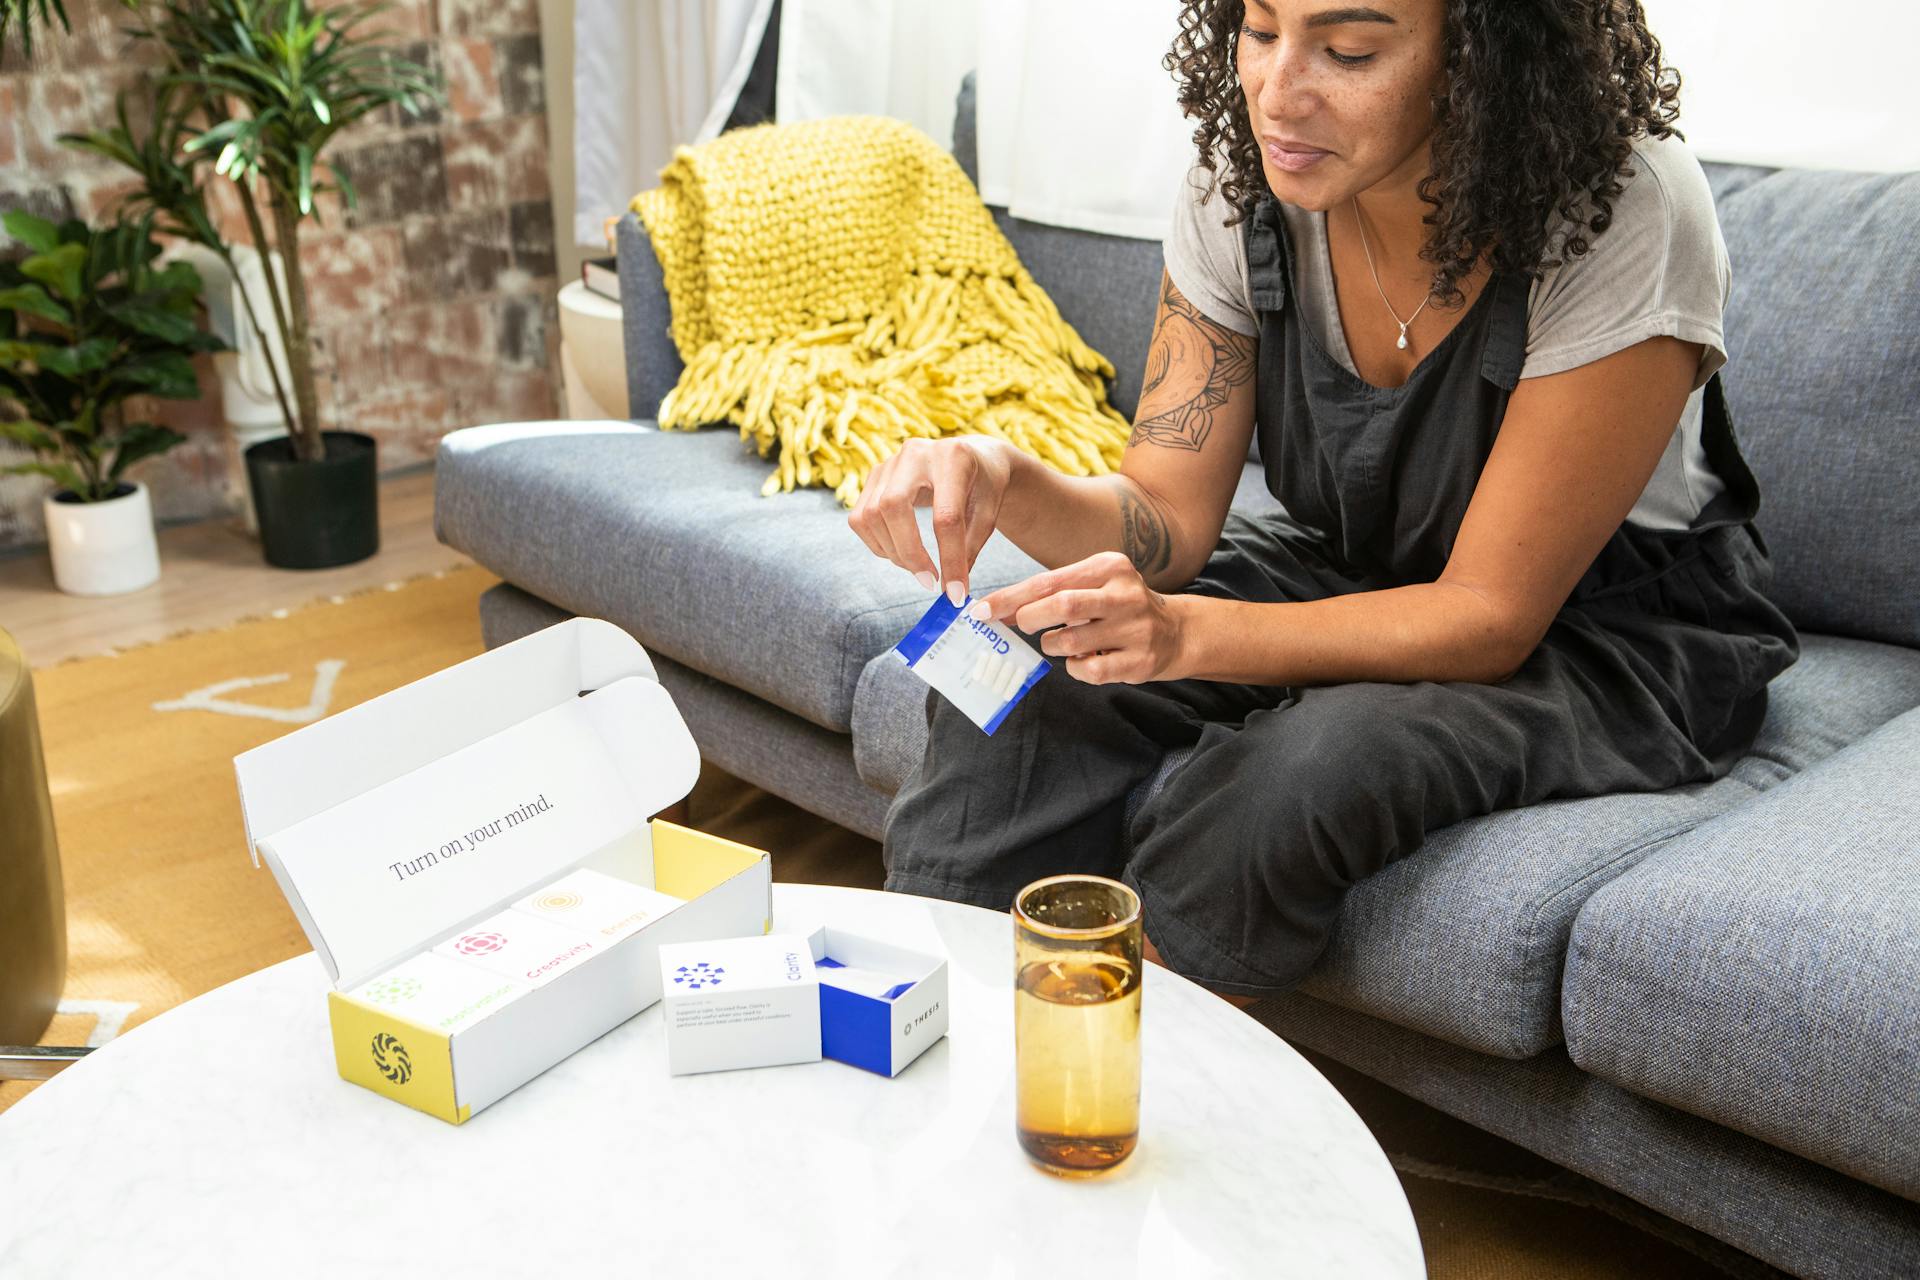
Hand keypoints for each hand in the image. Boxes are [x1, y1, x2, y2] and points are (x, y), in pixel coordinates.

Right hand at [847, 437, 1013, 603]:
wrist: (970, 456)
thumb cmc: (983, 486)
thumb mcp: (988, 514)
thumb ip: (970, 548)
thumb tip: (950, 590)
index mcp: (954, 458)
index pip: (946, 516)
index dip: (950, 559)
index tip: (955, 593)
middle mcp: (916, 452)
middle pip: (893, 507)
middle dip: (909, 553)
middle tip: (929, 581)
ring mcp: (889, 462)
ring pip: (871, 514)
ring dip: (892, 552)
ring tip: (917, 567)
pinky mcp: (874, 475)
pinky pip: (860, 518)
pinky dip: (877, 544)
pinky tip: (900, 551)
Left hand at [971, 552, 1187, 684]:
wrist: (1175, 632)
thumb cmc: (1118, 606)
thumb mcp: (1093, 584)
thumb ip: (1051, 593)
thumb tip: (1000, 610)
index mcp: (1109, 567)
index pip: (1048, 581)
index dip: (1010, 598)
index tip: (981, 611)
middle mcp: (1125, 594)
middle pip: (1062, 605)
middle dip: (1030, 618)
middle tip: (1023, 626)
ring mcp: (1136, 628)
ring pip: (1070, 642)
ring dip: (1052, 646)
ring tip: (1059, 642)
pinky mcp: (1140, 661)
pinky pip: (1089, 670)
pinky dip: (1075, 668)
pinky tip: (1084, 659)